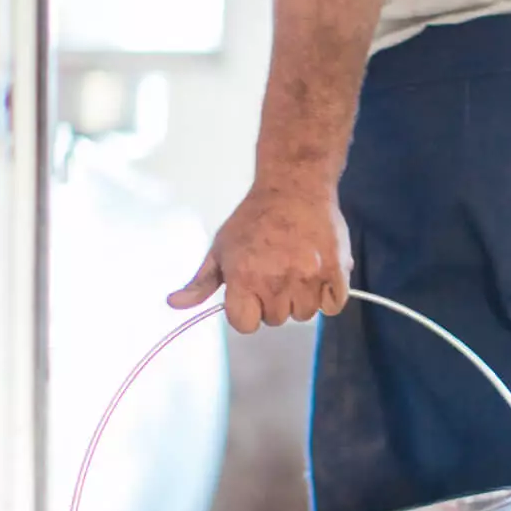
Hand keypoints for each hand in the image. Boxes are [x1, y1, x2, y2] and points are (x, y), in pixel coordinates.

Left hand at [168, 180, 352, 333]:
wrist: (295, 186)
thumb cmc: (254, 217)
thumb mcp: (220, 247)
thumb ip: (200, 282)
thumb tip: (174, 304)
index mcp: (244, 278)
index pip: (244, 325)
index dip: (246, 311)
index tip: (251, 293)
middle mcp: (276, 282)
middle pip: (276, 320)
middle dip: (274, 302)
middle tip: (276, 273)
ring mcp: (309, 278)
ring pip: (305, 314)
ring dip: (302, 299)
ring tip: (298, 271)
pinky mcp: (336, 272)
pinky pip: (333, 306)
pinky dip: (328, 296)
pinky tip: (319, 274)